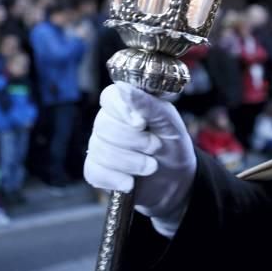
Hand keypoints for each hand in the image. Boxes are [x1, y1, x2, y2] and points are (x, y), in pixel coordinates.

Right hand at [84, 83, 195, 237]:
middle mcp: (107, 122)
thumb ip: (149, 105)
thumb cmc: (173, 145)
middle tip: (156, 147)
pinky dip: (117, 179)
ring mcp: (100, 146)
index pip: (109, 97)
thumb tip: (124, 88)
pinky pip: (94, 172)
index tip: (141, 123)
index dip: (123, 110)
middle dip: (135, 141)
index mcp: (125, 104)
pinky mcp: (97, 170)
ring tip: (152, 166)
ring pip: (100, 150)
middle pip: (103, 126)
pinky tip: (132, 183)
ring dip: (132, 163)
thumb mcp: (170, 123)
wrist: (176, 180)